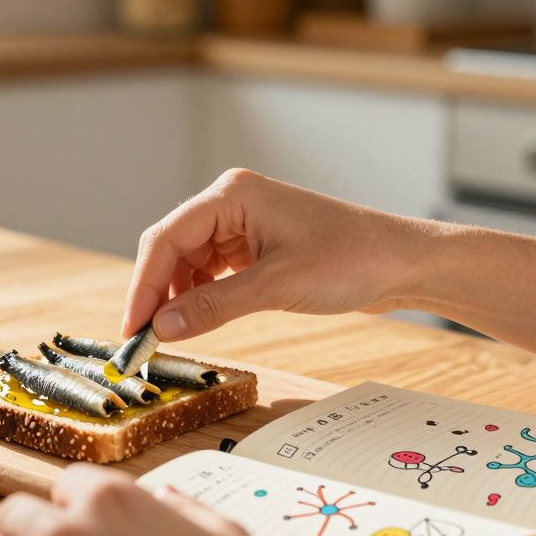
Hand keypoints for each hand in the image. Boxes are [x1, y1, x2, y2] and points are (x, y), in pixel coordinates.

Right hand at [123, 168, 434, 339]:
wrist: (404, 262)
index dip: (143, 286)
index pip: (166, 238)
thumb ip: (213, 307)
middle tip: (142, 340)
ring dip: (178, 298)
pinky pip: (213, 272)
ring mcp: (244, 224)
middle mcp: (232, 203)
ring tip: (171, 336)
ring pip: (189, 263)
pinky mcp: (257, 247)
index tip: (131, 329)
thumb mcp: (276, 287)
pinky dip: (201, 298)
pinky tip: (198, 321)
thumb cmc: (352, 259)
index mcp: (232, 194)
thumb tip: (161, 327)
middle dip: (156, 294)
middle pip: (172, 249)